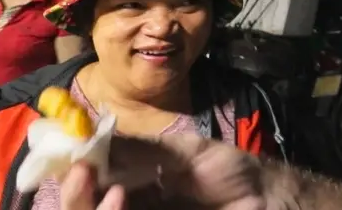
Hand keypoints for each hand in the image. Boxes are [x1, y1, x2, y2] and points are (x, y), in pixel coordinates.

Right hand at [59, 134, 267, 209]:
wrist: (268, 198)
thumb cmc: (230, 171)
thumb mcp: (185, 152)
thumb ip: (140, 150)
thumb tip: (88, 138)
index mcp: (131, 188)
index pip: (86, 190)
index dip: (73, 180)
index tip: (74, 162)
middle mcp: (130, 209)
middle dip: (74, 200)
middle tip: (84, 177)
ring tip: (114, 195)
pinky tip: (123, 205)